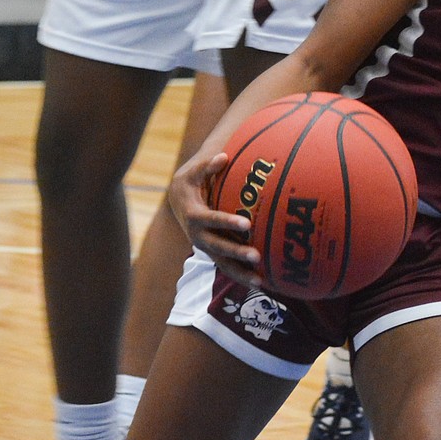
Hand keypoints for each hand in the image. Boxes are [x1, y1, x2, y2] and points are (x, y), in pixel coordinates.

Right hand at [169, 150, 262, 288]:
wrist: (179, 201)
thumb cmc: (192, 182)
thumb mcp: (195, 172)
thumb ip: (207, 166)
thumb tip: (223, 156)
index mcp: (194, 215)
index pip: (211, 220)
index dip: (227, 223)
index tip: (247, 225)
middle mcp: (198, 236)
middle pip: (218, 247)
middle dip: (236, 252)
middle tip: (257, 255)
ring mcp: (206, 248)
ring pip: (222, 264)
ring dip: (240, 272)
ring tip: (260, 280)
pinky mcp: (213, 254)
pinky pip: (227, 268)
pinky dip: (241, 276)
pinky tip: (261, 282)